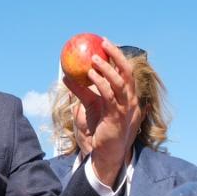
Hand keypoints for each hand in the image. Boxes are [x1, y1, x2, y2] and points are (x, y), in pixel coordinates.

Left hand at [62, 39, 140, 187]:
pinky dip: (100, 83)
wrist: (106, 152)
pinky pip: (109, 95)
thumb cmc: (99, 129)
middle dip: (117, 55)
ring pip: (119, 81)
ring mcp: (126, 108)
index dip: (117, 56)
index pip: (125, 71)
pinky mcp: (117, 116)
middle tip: (103, 43)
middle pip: (127, 71)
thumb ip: (81, 90)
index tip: (105, 43)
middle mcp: (130, 100)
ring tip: (93, 59)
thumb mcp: (89, 105)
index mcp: (127, 96)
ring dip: (106, 68)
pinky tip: (90, 76)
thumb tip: (66, 76)